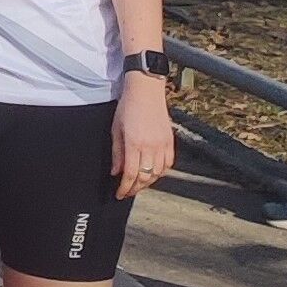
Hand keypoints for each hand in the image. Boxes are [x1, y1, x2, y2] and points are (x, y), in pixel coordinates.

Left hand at [113, 73, 174, 195]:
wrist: (146, 92)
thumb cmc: (127, 108)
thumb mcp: (115, 129)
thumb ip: (117, 153)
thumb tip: (116, 172)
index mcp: (134, 144)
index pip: (131, 174)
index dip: (125, 188)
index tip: (119, 194)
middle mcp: (151, 147)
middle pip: (145, 177)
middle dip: (136, 188)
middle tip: (127, 192)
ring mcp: (163, 145)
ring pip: (158, 173)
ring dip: (148, 182)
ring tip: (138, 185)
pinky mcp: (170, 141)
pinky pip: (168, 164)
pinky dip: (161, 173)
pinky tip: (153, 174)